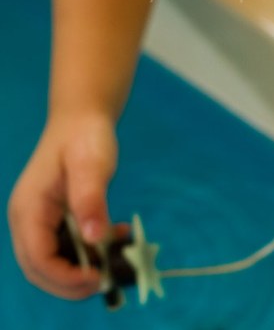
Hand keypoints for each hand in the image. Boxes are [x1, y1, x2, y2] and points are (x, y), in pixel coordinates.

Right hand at [7, 112, 118, 297]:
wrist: (83, 119)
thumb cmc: (85, 138)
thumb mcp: (92, 166)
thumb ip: (91, 200)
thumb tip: (93, 237)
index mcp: (29, 210)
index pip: (38, 259)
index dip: (65, 276)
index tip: (97, 276)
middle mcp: (28, 220)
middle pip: (40, 269)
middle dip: (72, 282)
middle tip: (108, 280)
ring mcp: (40, 220)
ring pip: (55, 261)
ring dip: (85, 266)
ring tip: (119, 254)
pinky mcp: (56, 218)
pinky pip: (69, 246)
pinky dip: (91, 250)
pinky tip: (118, 236)